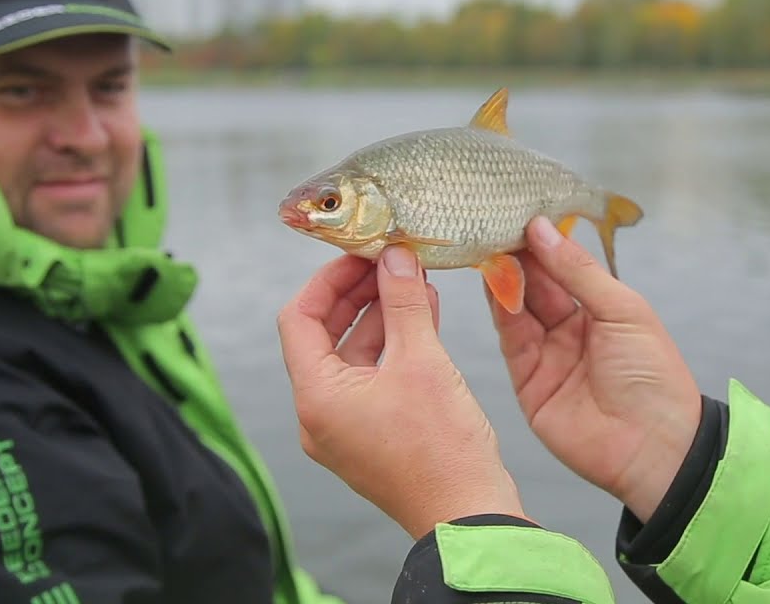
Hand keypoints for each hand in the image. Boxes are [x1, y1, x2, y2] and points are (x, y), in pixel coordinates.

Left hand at [278, 246, 526, 538]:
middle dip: (359, 294)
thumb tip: (394, 257)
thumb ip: (404, 302)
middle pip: (324, 335)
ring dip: (381, 317)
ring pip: (353, 356)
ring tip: (416, 283)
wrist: (469, 517)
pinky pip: (372, 380)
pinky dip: (393, 348)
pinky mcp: (371, 437)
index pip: (299, 318)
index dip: (329, 279)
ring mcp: (345, 429)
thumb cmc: (443, 447)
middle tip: (392, 261)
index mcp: (317, 396)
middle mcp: (319, 415)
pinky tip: (424, 319)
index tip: (363, 253)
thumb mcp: (423, 360)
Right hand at [488, 217, 702, 522]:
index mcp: (600, 310)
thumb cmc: (654, 376)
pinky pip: (510, 338)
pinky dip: (501, 310)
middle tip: (494, 221)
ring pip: (517, 307)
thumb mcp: (623, 311)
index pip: (562, 267)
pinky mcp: (527, 381)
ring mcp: (546, 354)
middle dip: (516, 254)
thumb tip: (542, 228)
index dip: (542, 241)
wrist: (654, 448)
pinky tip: (494, 282)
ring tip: (490, 245)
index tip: (518, 210)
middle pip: (535, 284)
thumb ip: (578, 271)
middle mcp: (569, 329)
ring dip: (505, 277)